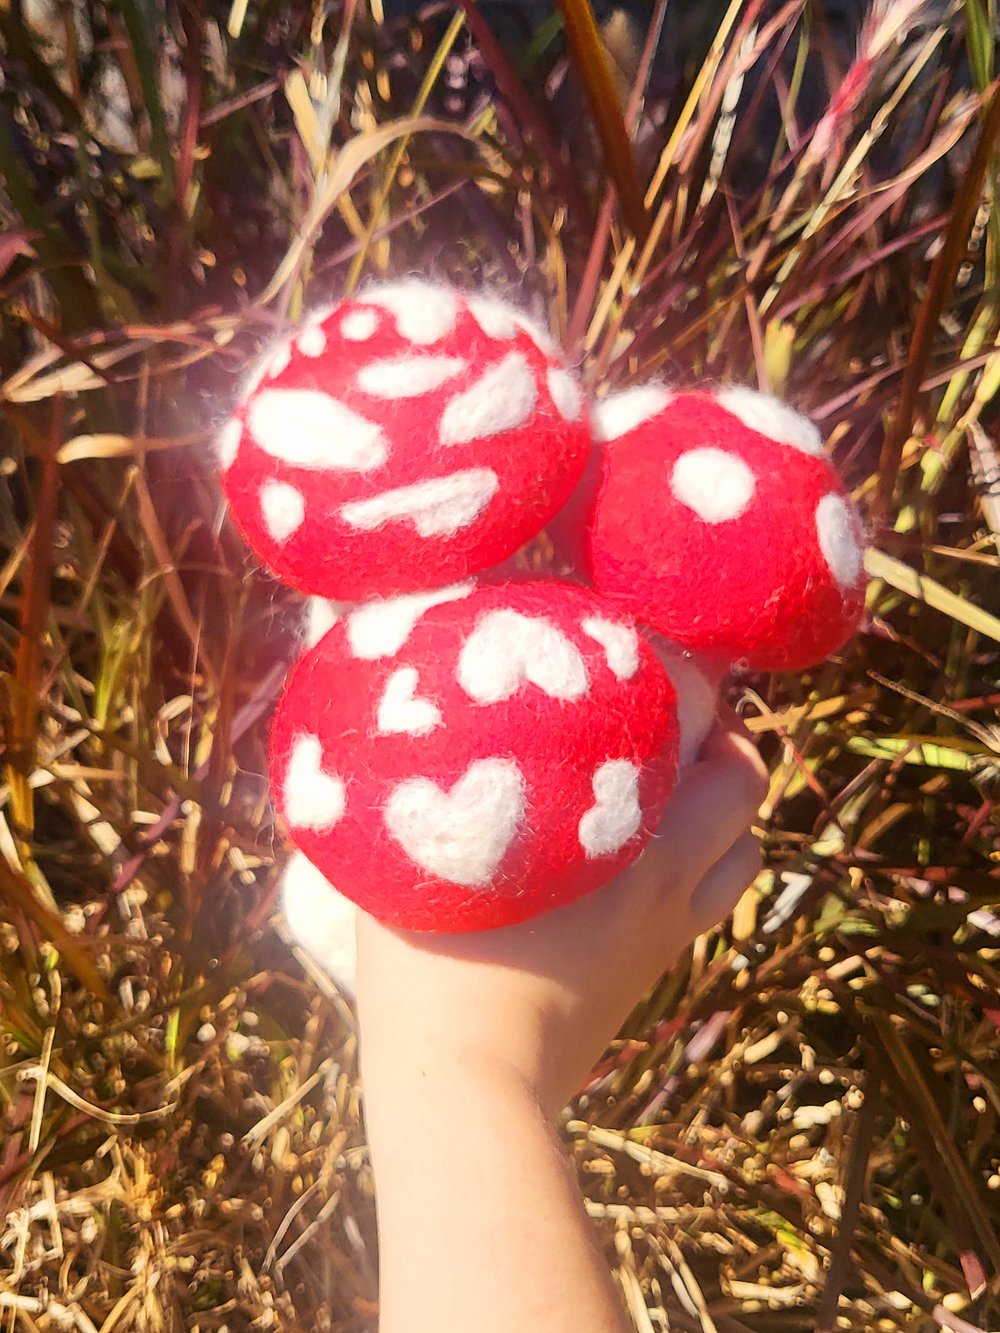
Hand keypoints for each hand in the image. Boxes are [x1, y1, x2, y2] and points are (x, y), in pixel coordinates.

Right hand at [356, 710, 765, 1117]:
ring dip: (725, 804)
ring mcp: (671, 926)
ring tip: (677, 781)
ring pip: (747, 846)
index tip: (645, 652)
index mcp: (625, 829)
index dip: (684, 673)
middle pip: (744, 777)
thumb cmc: (434, 963)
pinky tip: (649, 853)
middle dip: (724, 734)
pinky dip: (708, 860)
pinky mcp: (658, 968)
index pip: (694, 720)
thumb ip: (435, 784)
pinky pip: (716, 896)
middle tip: (675, 712)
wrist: (471, 1085)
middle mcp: (669, 872)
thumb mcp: (420, 853)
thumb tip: (422, 733)